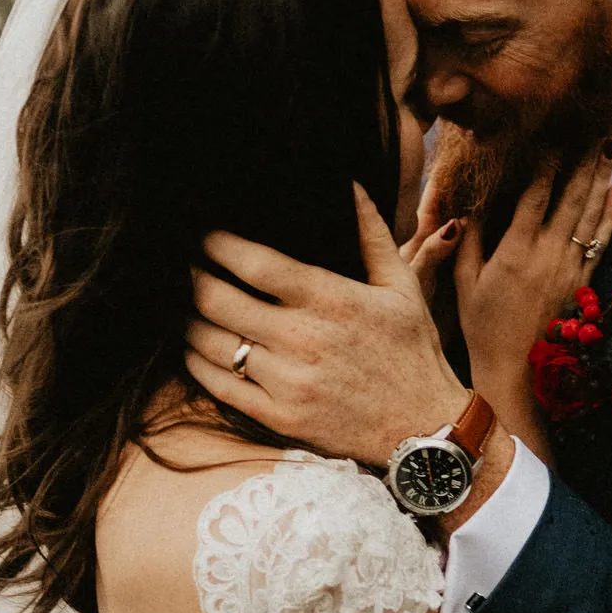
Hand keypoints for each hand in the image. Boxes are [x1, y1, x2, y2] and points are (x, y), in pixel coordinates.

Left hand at [185, 184, 470, 464]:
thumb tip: (350, 184)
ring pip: (210, 343)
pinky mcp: (280, 418)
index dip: (217, 245)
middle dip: (192, 277)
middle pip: (218, 299)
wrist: (426, 428)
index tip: (203, 235)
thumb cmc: (412, 352)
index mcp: (330, 299)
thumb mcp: (402, 286)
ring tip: (187, 306)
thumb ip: (372, 233)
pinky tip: (195, 350)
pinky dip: (197, 364)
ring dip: (189, 320)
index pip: (254, 263)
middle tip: (185, 267)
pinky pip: (219, 387)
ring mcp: (288, 381)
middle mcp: (303, 339)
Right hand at [454, 143, 611, 409]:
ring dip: (601, 178)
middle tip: (595, 130)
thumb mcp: (465, 282)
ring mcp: (570, 268)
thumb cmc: (482, 327)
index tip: (552, 137)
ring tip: (610, 148)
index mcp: (515, 250)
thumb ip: (467, 241)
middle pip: (571, 198)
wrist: (515, 370)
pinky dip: (611, 215)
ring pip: (591, 215)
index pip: (534, 196)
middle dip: (583, 161)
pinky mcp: (584, 282)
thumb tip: (466, 204)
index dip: (544, 164)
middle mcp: (548, 254)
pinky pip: (602, 241)